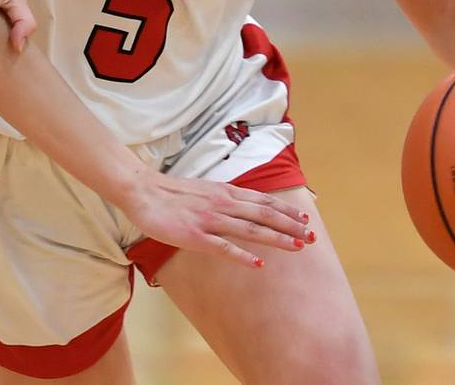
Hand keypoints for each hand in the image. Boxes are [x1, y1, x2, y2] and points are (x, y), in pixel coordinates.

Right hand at [119, 168, 312, 267]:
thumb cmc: (170, 192)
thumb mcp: (204, 190)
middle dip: (290, 225)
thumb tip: (241, 205)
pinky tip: (258, 264)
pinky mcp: (195, 236)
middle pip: (264, 214)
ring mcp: (209, 220)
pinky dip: (243, 255)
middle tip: (312, 236)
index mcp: (224, 192)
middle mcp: (222, 204)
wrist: (142, 190)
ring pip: (251, 229)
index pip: (263, 200)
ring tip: (298, 247)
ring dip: (276, 238)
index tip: (304, 218)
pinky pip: (223, 247)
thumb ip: (223, 198)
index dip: (285, 210)